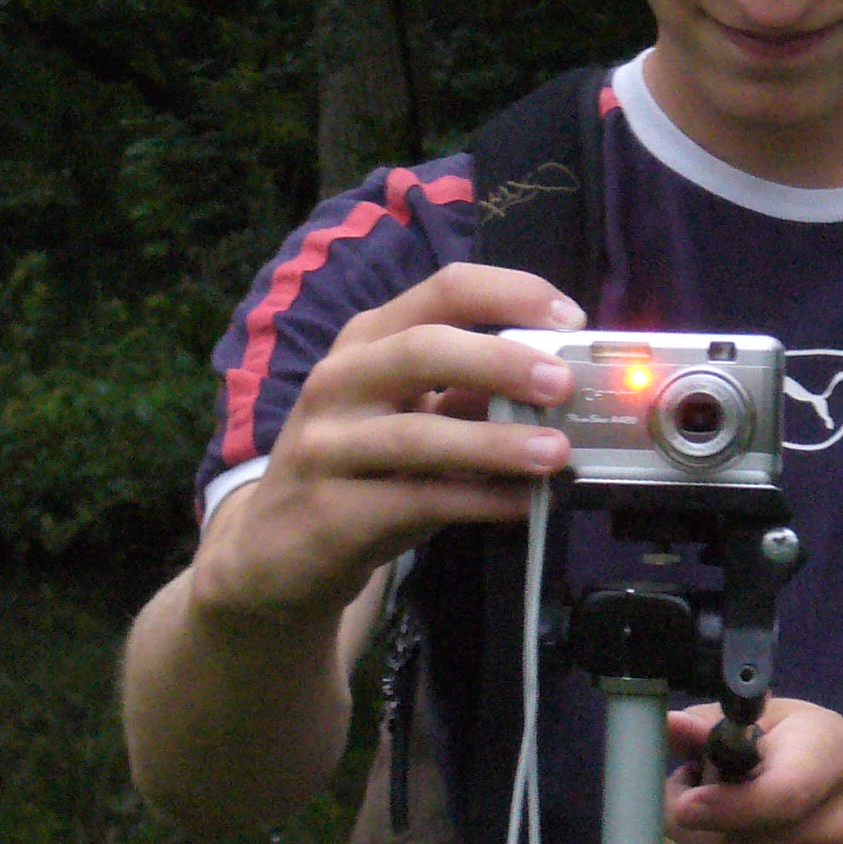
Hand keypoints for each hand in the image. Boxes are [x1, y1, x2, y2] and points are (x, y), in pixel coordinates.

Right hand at [191, 262, 584, 627]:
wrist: (273, 553)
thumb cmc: (360, 469)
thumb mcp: (409, 416)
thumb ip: (468, 393)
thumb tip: (558, 378)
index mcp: (367, 341)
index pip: (442, 290)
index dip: (511, 295)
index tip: (569, 319)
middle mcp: (339, 382)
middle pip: (422, 349)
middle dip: (500, 362)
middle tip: (562, 384)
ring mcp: (326, 447)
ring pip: (416, 434)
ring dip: (495, 442)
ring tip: (555, 454)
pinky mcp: (330, 513)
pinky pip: (415, 502)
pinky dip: (477, 502)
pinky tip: (520, 505)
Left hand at [661, 699, 842, 843]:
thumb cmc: (811, 752)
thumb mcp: (776, 717)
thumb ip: (716, 721)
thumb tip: (670, 727)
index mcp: (831, 764)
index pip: (782, 798)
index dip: (725, 807)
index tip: (683, 804)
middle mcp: (835, 830)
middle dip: (677, 816)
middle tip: (681, 787)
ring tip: (699, 813)